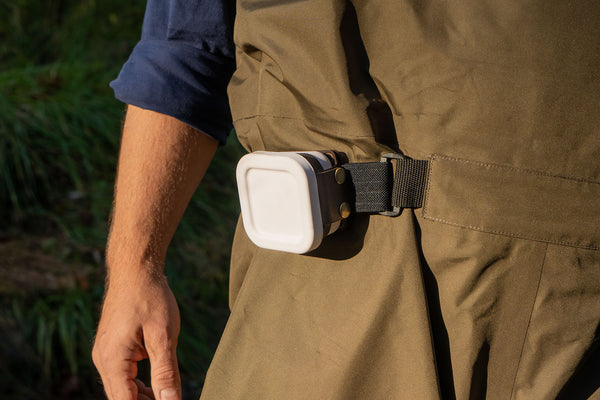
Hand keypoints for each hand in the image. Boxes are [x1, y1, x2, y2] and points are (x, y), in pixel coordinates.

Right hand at [93, 273, 180, 399]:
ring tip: (167, 394)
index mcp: (112, 360)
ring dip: (142, 396)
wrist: (136, 269)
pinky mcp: (112, 347)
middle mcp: (102, 360)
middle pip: (121, 398)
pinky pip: (122, 375)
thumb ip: (166, 372)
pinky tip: (157, 383)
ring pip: (121, 388)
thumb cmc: (150, 297)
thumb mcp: (163, 336)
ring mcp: (105, 353)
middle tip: (171, 398)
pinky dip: (138, 383)